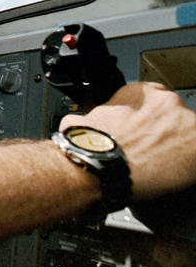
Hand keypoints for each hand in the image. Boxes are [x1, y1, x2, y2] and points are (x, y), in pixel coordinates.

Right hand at [61, 82, 195, 200]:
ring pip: (190, 136)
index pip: (157, 97)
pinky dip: (189, 166)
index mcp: (140, 91)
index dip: (152, 118)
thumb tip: (86, 122)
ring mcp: (185, 123)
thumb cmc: (90, 146)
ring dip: (178, 148)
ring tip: (160, 165)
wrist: (97, 166)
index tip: (148, 130)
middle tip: (152, 150)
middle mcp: (166, 102)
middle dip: (166, 133)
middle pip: (176, 116)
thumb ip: (95, 115)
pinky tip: (171, 174)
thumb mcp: (82, 119)